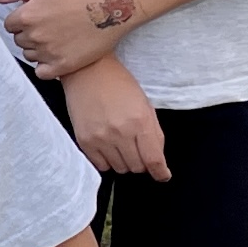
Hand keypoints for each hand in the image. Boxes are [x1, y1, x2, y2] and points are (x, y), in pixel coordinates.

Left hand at [0, 0, 143, 78]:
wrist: (113, 4)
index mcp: (28, 15)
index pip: (9, 25)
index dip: (21, 20)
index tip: (35, 16)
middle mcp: (35, 36)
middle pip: (19, 40)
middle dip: (28, 33)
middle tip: (48, 25)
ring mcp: (49, 52)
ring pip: (30, 56)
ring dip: (37, 49)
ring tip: (56, 38)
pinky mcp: (64, 65)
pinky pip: (42, 73)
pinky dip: (45, 66)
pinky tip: (56, 55)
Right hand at [62, 56, 167, 179]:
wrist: (86, 71)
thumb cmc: (118, 84)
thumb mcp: (145, 103)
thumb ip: (154, 133)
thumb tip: (158, 160)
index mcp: (140, 121)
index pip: (153, 160)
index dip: (160, 172)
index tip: (162, 175)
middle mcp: (120, 132)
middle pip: (137, 167)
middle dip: (141, 162)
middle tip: (138, 148)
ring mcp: (100, 138)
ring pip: (120, 168)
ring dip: (124, 161)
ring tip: (120, 143)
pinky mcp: (85, 141)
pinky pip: (101, 165)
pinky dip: (108, 160)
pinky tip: (108, 146)